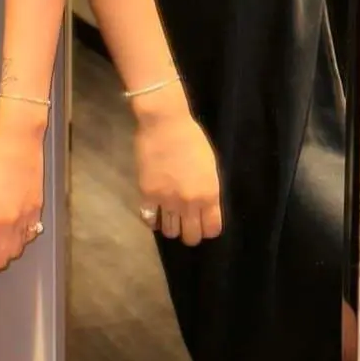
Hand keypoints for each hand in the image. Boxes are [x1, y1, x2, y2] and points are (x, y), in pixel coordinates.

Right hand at [133, 105, 221, 245]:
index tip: (201, 225)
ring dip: (170, 227)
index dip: (207, 230)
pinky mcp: (148, 194)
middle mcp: (190, 203)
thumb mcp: (210, 167)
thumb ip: (208, 191)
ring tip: (167, 218)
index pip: (211, 229)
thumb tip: (203, 208)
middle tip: (183, 224)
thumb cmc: (191, 139)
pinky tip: (153, 213)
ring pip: (169, 231)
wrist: (165, 124)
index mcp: (210, 195)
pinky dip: (151, 220)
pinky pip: (149, 219)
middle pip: (190, 236)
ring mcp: (168, 200)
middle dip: (188, 234)